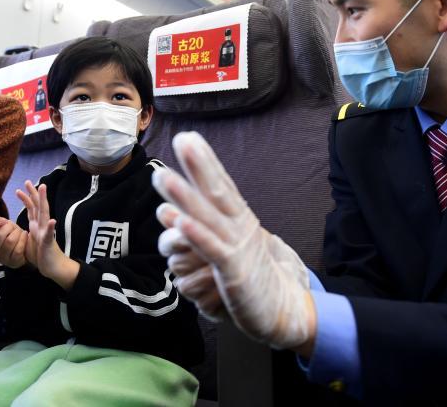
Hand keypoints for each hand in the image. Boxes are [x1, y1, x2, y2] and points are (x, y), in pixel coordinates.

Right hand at [0, 216, 28, 268]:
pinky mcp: (14, 262)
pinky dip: (23, 239)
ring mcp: (3, 259)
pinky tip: (25, 234)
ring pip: (10, 241)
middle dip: (7, 227)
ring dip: (17, 232)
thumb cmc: (10, 235)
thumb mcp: (4, 227)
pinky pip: (18, 249)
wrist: (23, 249)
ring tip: (20, 230)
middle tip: (12, 225)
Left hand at [16, 181, 78, 289]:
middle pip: (39, 206)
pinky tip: (52, 221)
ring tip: (43, 189)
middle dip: (34, 193)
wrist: (54, 268)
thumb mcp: (31, 241)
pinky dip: (51, 227)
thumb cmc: (43, 255)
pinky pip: (49, 235)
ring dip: (43, 202)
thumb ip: (28, 232)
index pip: (33, 208)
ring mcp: (46, 233)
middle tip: (29, 181)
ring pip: (44, 215)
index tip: (22, 187)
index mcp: (38, 226)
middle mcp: (43, 226)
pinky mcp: (49, 243)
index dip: (28, 197)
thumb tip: (22, 226)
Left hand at [152, 131, 314, 348]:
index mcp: (238, 219)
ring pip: (206, 217)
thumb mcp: (223, 248)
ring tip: (163, 177)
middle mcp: (238, 227)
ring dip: (184, 196)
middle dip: (197, 165)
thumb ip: (196, 228)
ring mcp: (237, 247)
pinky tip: (179, 222)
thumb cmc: (250, 278)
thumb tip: (165, 212)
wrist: (283, 309)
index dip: (205, 161)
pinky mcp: (233, 271)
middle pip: (214, 191)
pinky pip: (211, 249)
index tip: (189, 137)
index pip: (220, 185)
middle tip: (182, 139)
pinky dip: (196, 235)